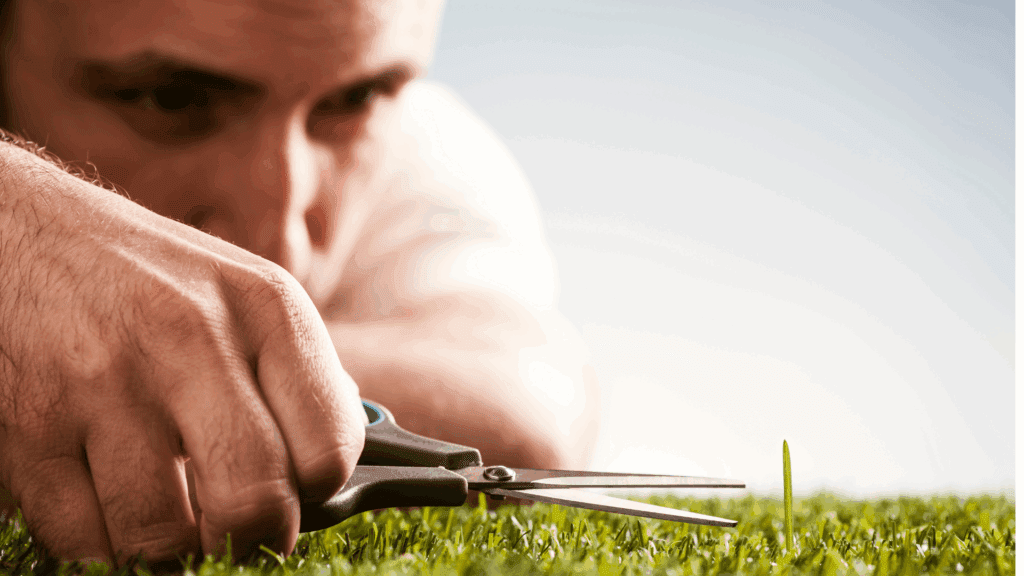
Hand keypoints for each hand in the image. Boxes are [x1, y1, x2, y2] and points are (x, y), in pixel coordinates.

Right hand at [0, 143, 363, 564]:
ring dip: (171, 547)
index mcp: (265, 307)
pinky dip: (102, 541)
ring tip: (168, 514)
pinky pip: (83, 536)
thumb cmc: (147, 277)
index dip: (319, 491)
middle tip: (238, 532)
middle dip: (252, 539)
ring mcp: (106, 380)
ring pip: (163, 536)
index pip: (331, 445)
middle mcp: (192, 337)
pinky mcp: (30, 421)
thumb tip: (336, 460)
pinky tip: (108, 501)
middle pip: (254, 502)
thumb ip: (294, 373)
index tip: (298, 495)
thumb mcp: (242, 292)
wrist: (23, 231)